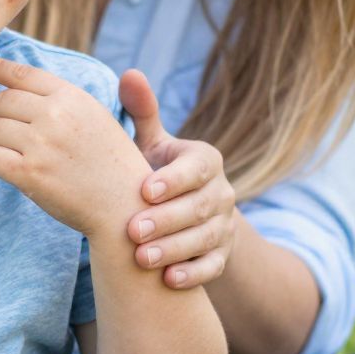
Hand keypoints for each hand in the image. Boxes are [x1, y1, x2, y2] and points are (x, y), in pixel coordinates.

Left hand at [0, 55, 151, 237]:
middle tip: (28, 139)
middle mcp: (56, 115)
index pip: (22, 74)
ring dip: (2, 143)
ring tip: (29, 157)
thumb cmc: (109, 161)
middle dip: (7, 118)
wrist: (123, 205)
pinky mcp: (29, 173)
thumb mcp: (95, 116)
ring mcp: (41, 144)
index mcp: (72, 97)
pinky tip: (18, 172)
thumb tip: (15, 79)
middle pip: (1, 102)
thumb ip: (61, 97)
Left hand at [119, 70, 237, 289]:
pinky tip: (168, 280)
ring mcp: (224, 226)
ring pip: (206, 239)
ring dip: (174, 249)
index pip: (199, 167)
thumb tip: (130, 73)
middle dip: (167, 220)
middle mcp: (222, 192)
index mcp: (205, 160)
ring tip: (142, 258)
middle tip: (133, 230)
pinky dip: (193, 274)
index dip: (175, 179)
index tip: (145, 190)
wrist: (181, 213)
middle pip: (201, 207)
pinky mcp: (222, 256)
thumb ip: (141, 113)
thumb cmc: (155, 171)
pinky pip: (214, 267)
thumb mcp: (150, 144)